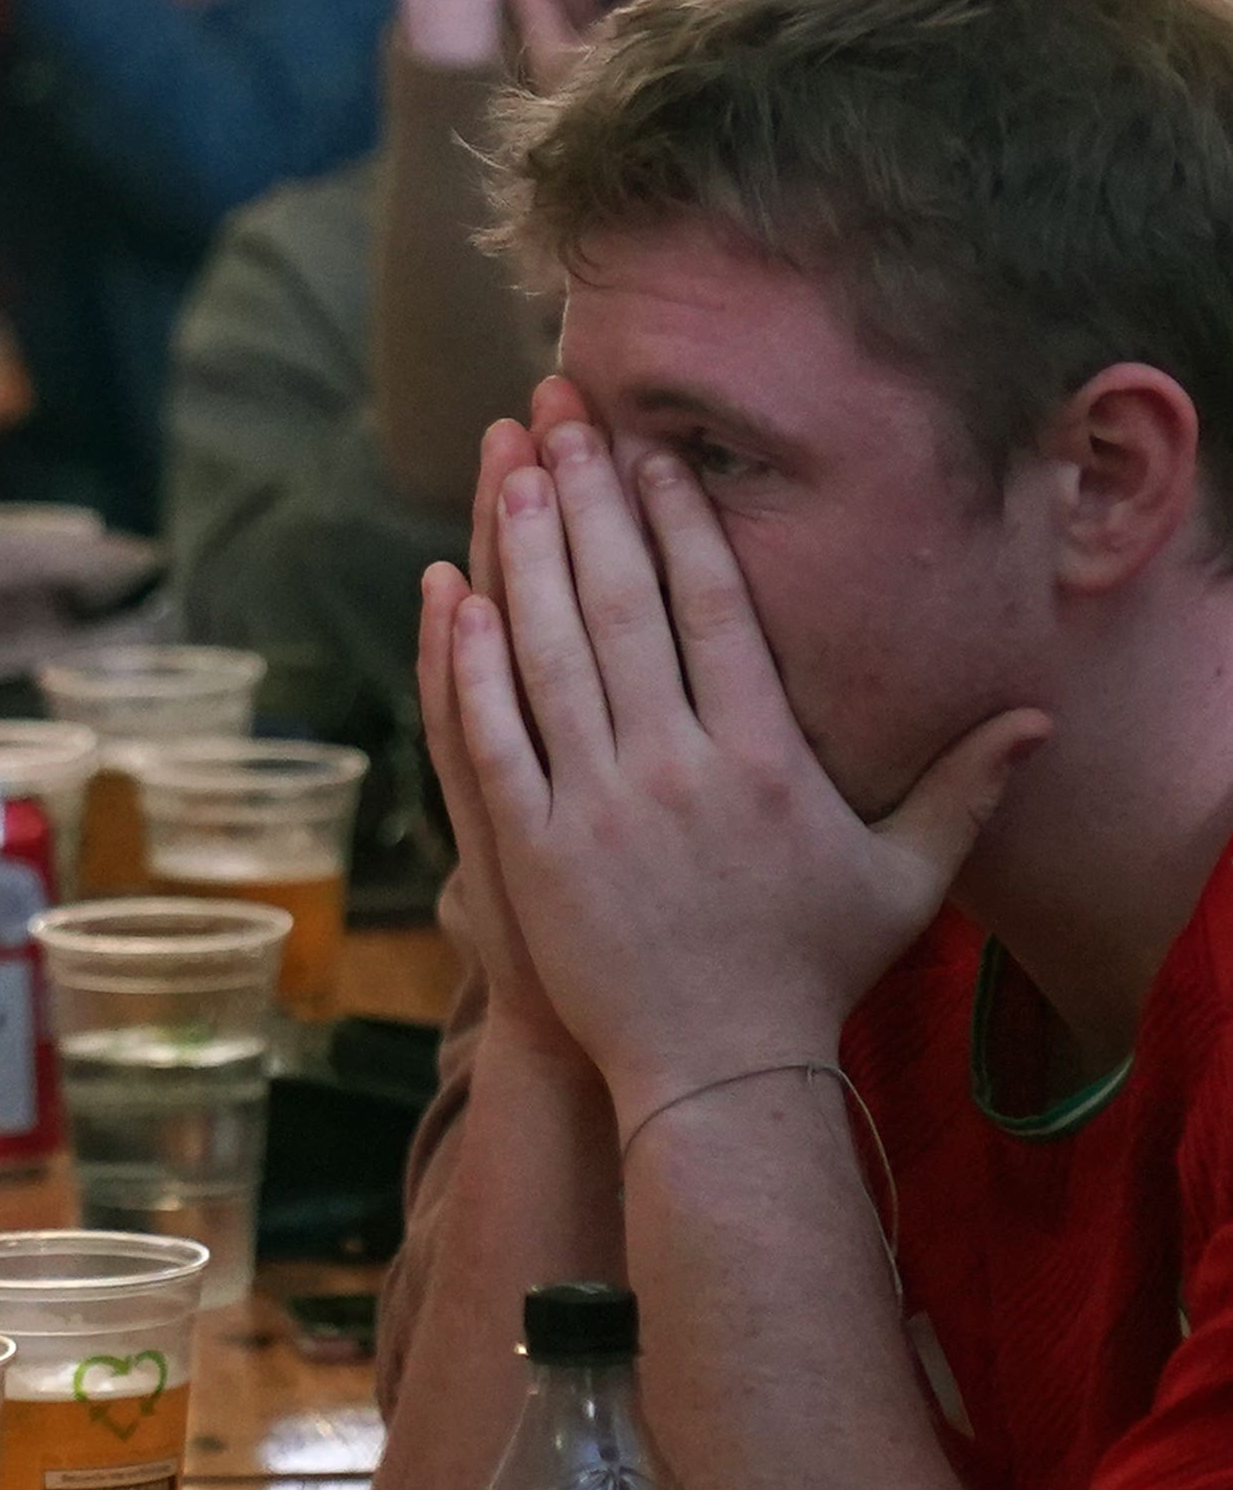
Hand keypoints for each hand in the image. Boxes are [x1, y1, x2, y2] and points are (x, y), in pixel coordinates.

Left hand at [427, 398, 1045, 1123]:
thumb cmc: (810, 972)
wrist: (717, 1070)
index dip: (681, 520)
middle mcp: (677, 768)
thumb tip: (1037, 720)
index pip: (715, 609)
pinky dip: (470, 665)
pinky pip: (493, 737)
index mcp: (765, 759)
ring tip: (505, 473)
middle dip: (589, 503)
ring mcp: (595, 807)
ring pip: (549, 655)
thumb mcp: (903, 878)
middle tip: (562, 419)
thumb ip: (964, 789)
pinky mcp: (529, 850)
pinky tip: (452, 596)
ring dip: (523, 556)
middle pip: (623, 607)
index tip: (654, 452)